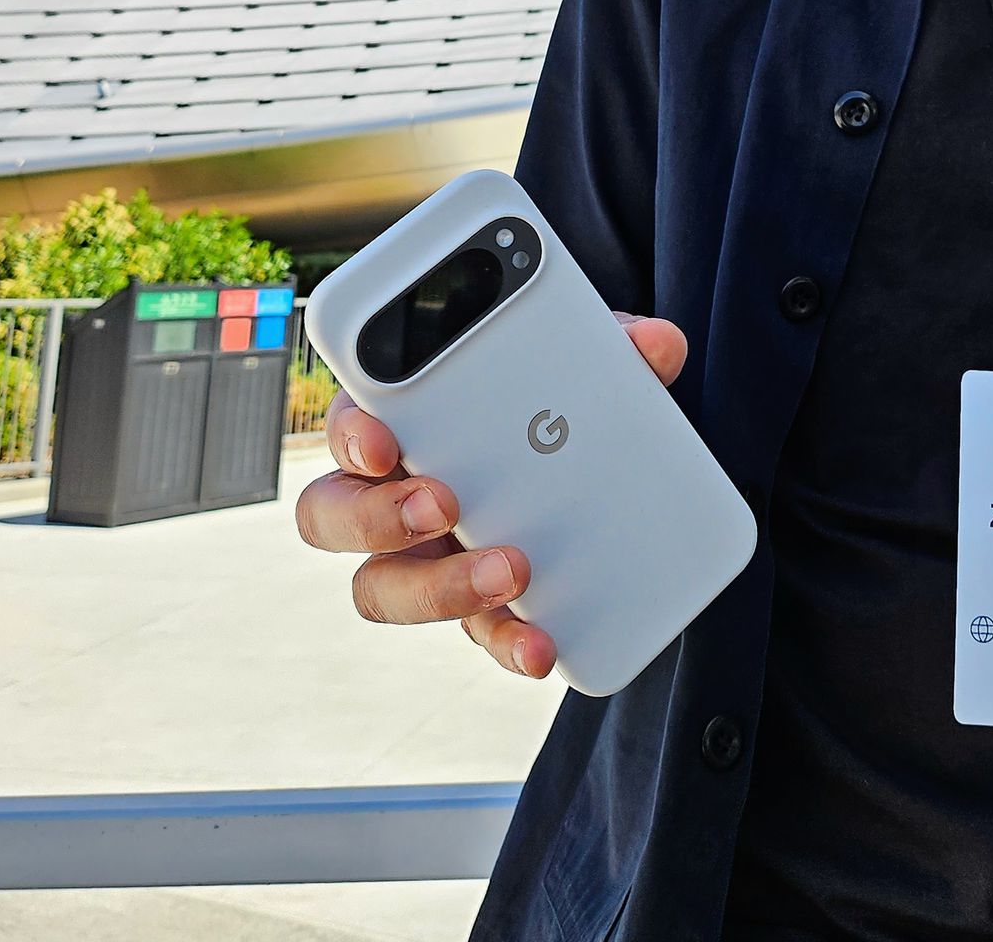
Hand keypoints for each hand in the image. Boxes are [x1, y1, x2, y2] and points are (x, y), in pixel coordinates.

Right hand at [293, 311, 687, 676]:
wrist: (598, 455)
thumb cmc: (560, 394)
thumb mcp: (587, 361)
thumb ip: (614, 348)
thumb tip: (659, 345)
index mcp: (403, 419)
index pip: (349, 421)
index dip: (351, 434)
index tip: (383, 442)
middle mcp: (391, 491)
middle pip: (333, 515)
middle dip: (376, 516)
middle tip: (442, 505)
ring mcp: (426, 555)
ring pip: (384, 588)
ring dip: (439, 587)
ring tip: (509, 573)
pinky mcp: (477, 604)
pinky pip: (474, 633)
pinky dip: (506, 643)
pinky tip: (545, 647)